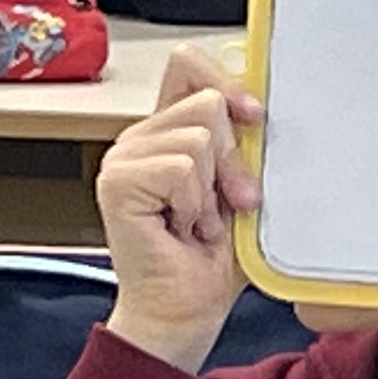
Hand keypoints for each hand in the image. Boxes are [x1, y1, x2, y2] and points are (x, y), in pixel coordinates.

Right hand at [94, 49, 258, 369]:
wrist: (186, 313)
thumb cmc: (211, 260)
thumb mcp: (241, 189)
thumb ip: (244, 145)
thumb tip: (260, 106)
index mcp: (168, 132)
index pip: (188, 65)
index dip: (226, 80)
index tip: (255, 116)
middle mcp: (141, 139)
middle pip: (208, 101)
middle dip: (235, 158)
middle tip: (230, 202)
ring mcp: (123, 158)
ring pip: (199, 136)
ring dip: (213, 191)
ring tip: (199, 222)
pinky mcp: (117, 181)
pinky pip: (182, 166)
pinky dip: (195, 204)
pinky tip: (183, 228)